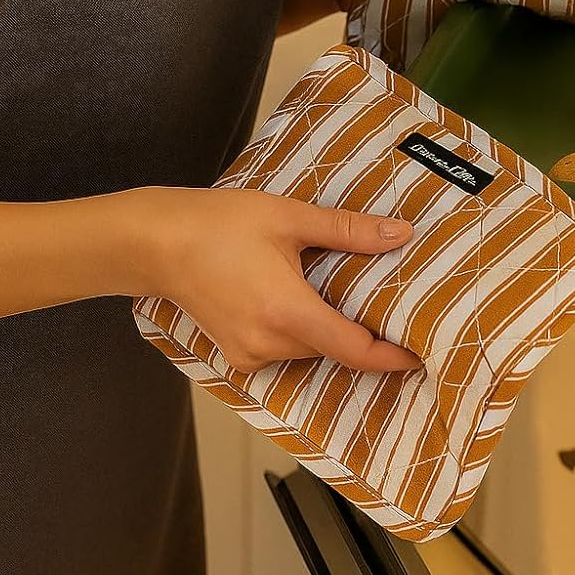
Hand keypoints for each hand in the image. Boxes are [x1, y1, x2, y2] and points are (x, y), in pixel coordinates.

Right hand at [143, 185, 421, 375]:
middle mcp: (268, 344)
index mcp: (286, 313)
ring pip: (309, 348)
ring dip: (326, 325)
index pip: (354, 350)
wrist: (154, 243)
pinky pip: (284, 348)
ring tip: (339, 288)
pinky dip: (299, 328)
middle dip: (359, 327)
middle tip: (383, 296)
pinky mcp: (237, 354)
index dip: (392, 357)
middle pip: (334, 347)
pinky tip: (299, 295)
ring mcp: (249, 354)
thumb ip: (348, 230)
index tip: (420, 354)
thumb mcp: (288, 217)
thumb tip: (401, 234)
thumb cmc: (217, 223)